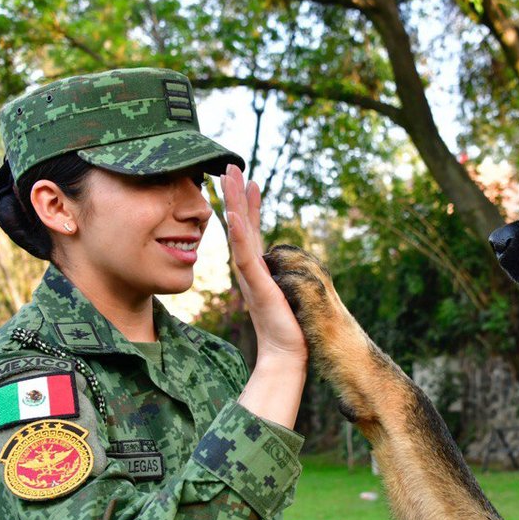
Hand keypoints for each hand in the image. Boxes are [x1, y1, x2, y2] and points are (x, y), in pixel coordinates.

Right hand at [221, 164, 306, 364]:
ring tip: (229, 178)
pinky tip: (233, 216)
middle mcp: (250, 269)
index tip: (248, 180)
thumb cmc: (289, 327)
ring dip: (234, 204)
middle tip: (229, 166)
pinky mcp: (257, 286)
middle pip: (240, 225)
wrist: (287, 353)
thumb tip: (284, 264)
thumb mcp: (286, 292)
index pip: (251, 230)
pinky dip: (238, 235)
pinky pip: (245, 256)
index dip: (248, 205)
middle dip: (235, 195)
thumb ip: (281, 276)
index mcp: (257, 269)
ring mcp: (251, 276)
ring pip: (239, 233)